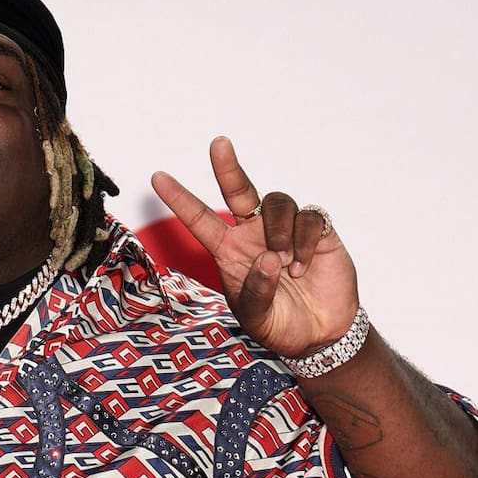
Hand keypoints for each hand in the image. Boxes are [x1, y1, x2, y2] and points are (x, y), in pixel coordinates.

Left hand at [150, 136, 358, 357]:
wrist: (320, 334)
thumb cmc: (279, 323)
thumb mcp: (257, 318)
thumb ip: (256, 293)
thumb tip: (268, 259)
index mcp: (229, 250)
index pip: (200, 219)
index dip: (179, 198)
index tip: (157, 177)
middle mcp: (254, 233)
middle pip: (238, 189)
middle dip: (227, 167)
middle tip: (218, 144)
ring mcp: (284, 229)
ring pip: (278, 203)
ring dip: (280, 232)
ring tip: (287, 266)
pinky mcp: (316, 232)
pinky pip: (309, 218)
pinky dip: (305, 241)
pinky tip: (303, 266)